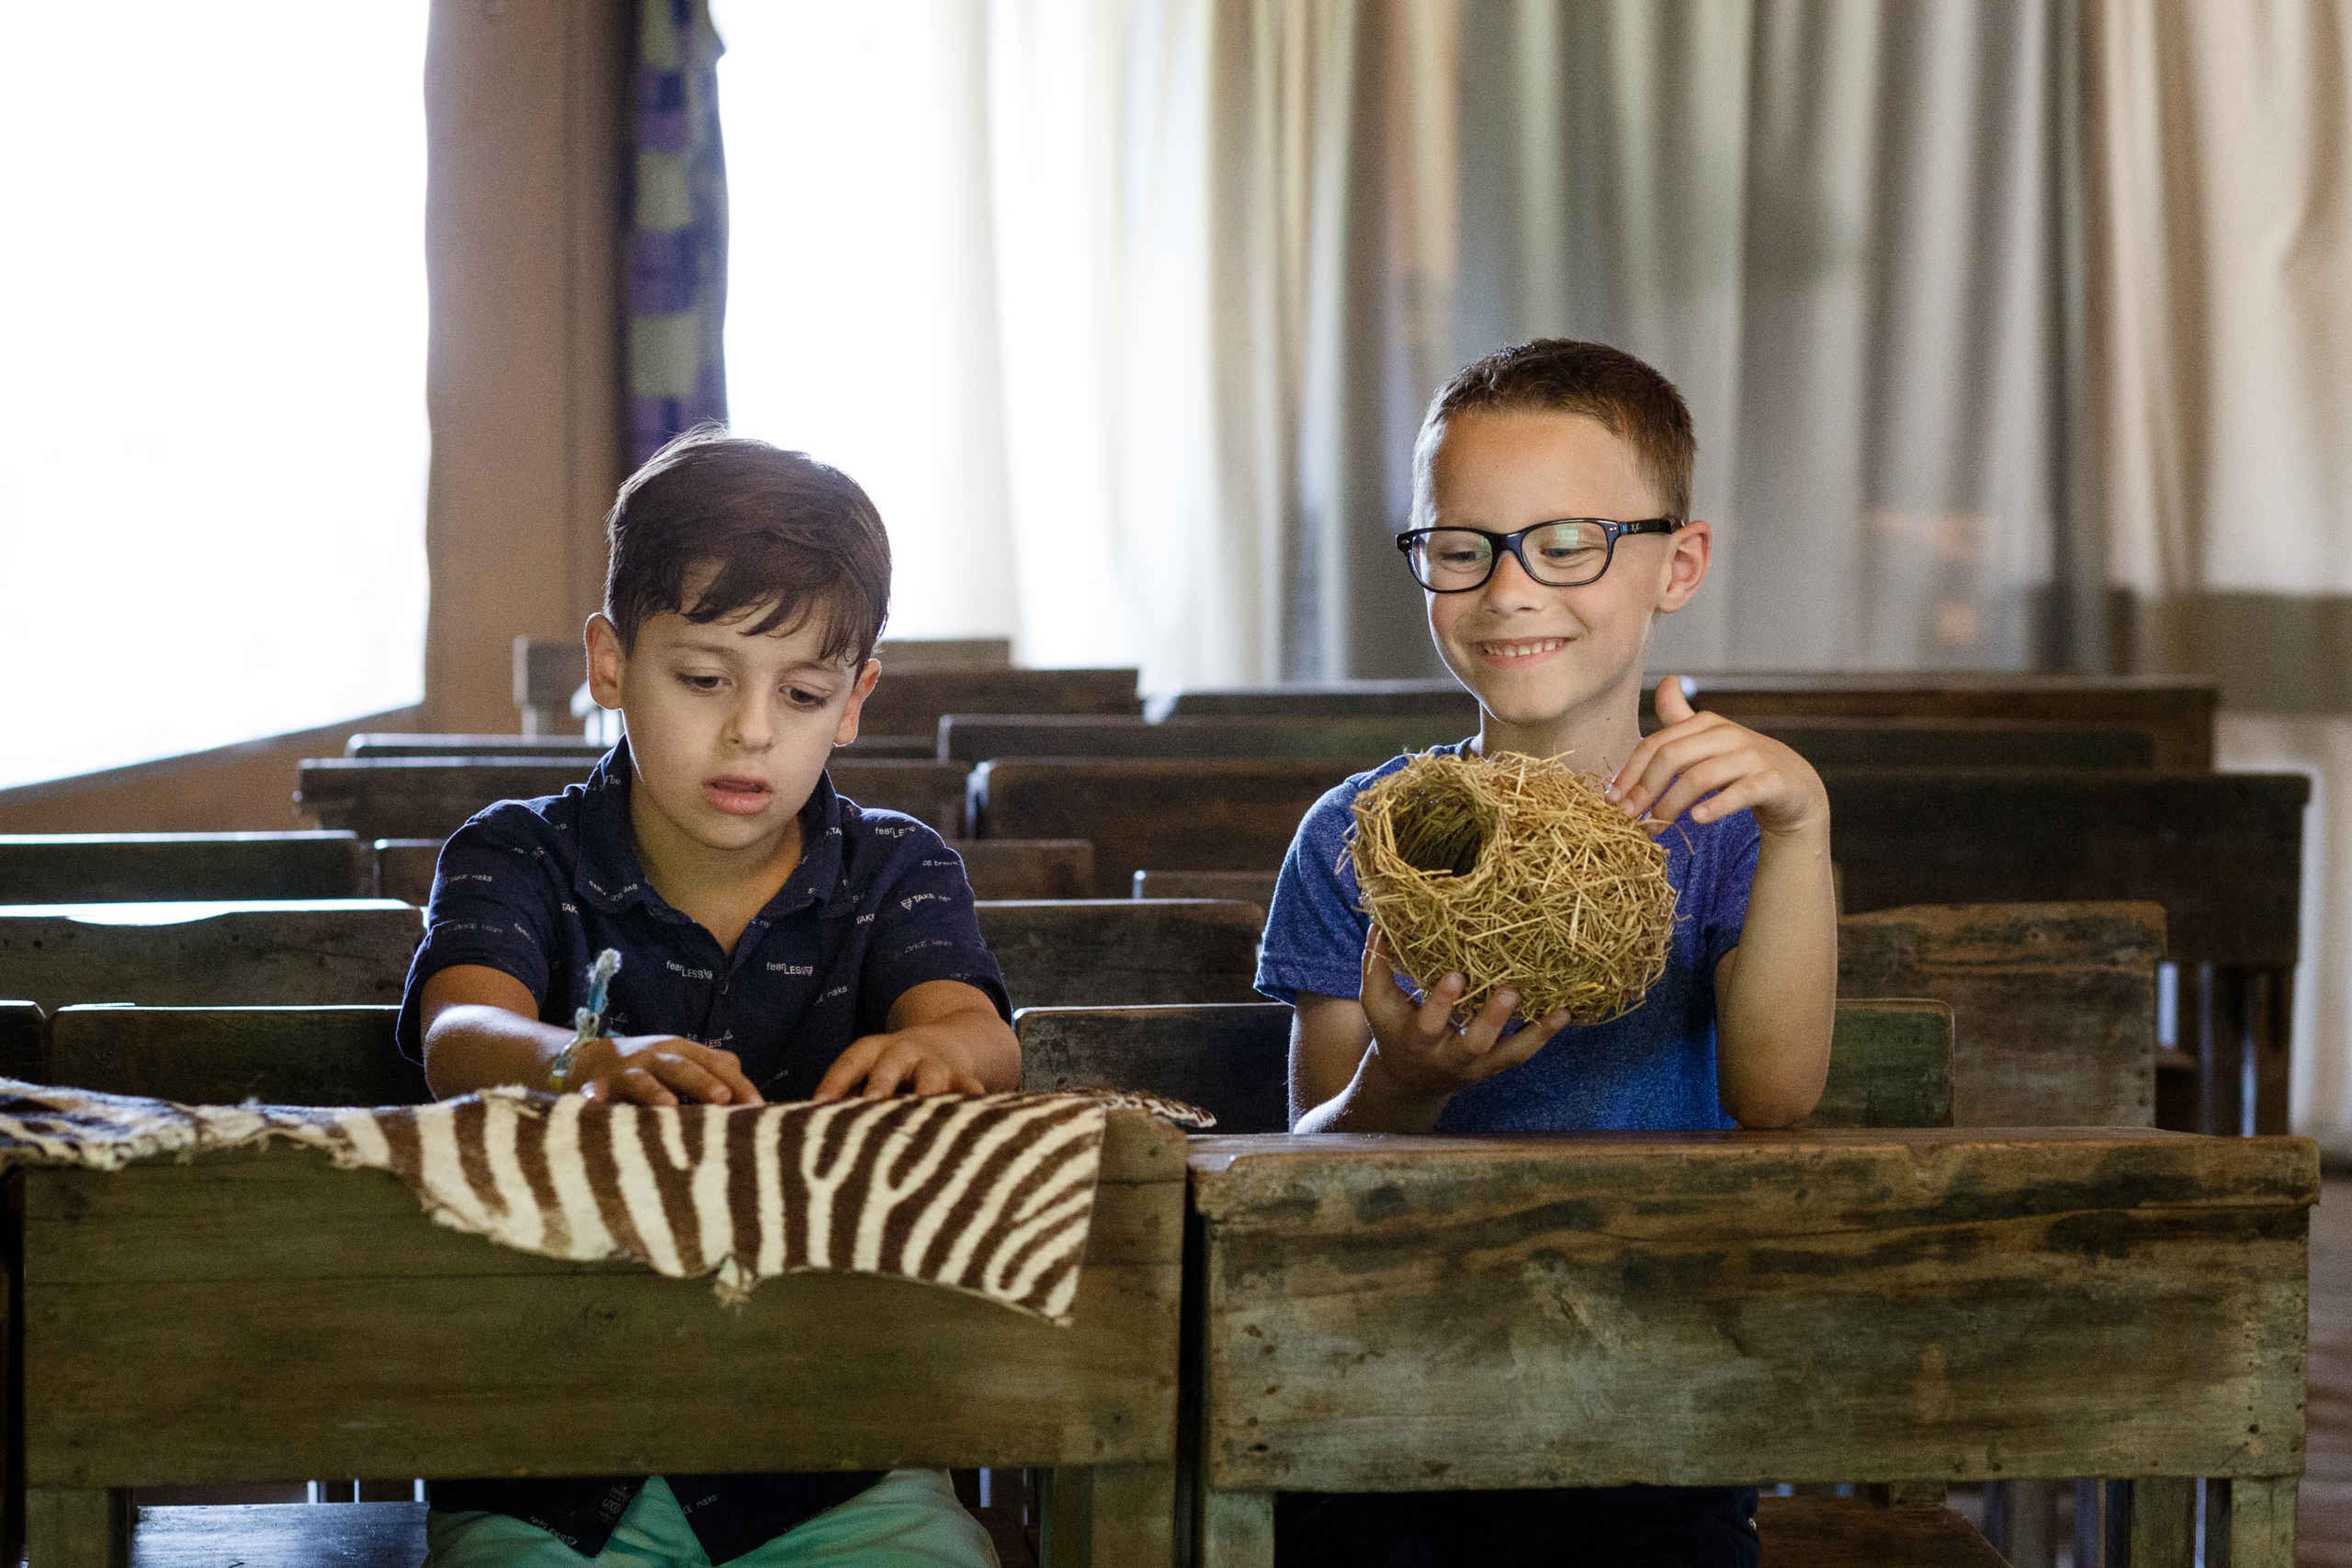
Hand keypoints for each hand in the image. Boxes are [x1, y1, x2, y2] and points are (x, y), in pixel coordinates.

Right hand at [566, 1034, 763, 1107]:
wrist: (593, 1061)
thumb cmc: (654, 1070)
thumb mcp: (687, 1066)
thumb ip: (720, 1076)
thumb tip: (758, 1103)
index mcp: (683, 1051)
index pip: (716, 1063)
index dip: (737, 1083)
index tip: (757, 1106)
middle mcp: (656, 1057)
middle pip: (682, 1067)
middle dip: (702, 1081)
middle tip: (722, 1098)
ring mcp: (625, 1071)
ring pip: (641, 1080)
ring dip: (654, 1091)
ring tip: (669, 1106)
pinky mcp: (595, 1086)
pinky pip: (594, 1093)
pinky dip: (594, 1099)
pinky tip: (597, 1107)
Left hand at [813, 1028, 991, 1101]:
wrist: (944, 1043)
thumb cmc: (889, 1074)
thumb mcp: (867, 1073)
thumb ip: (845, 1098)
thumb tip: (809, 1134)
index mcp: (872, 1051)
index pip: (849, 1063)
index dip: (835, 1081)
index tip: (819, 1104)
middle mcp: (903, 1053)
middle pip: (890, 1064)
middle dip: (881, 1082)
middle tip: (872, 1102)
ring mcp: (934, 1063)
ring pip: (931, 1075)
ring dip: (927, 1092)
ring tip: (925, 1111)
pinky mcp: (961, 1077)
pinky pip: (968, 1087)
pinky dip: (972, 1099)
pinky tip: (978, 1112)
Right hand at [1355, 925, 1572, 1101]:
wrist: (1409, 1081)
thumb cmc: (1393, 1029)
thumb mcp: (1377, 1002)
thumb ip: (1376, 964)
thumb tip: (1380, 920)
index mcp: (1416, 1039)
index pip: (1427, 1024)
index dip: (1442, 1002)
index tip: (1456, 975)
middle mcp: (1448, 1056)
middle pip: (1473, 1044)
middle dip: (1492, 1019)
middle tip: (1510, 991)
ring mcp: (1476, 1064)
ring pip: (1507, 1054)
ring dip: (1534, 1033)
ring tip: (1559, 1009)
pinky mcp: (1495, 1065)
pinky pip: (1522, 1052)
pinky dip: (1544, 1033)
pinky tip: (1564, 1012)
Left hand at [1608, 676, 1829, 838]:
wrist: (1795, 788)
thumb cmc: (1741, 765)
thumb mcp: (1709, 740)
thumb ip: (1682, 717)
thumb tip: (1665, 681)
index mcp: (1706, 724)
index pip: (1656, 744)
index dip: (1630, 771)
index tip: (1611, 799)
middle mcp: (1728, 734)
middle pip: (1673, 757)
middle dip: (1645, 789)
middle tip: (1628, 817)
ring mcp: (1752, 756)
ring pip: (1701, 777)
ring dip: (1672, 804)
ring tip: (1657, 827)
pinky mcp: (1772, 781)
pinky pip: (1740, 792)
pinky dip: (1717, 806)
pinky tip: (1697, 819)